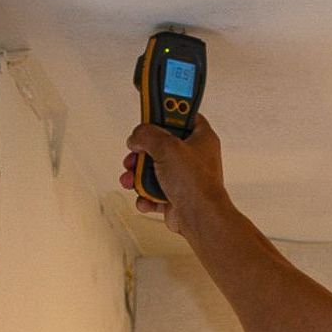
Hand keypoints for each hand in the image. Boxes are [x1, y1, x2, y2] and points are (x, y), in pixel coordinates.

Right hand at [118, 114, 227, 237]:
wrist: (200, 219)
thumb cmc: (195, 184)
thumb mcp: (167, 147)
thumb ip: (147, 135)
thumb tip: (137, 137)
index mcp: (201, 138)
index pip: (183, 116)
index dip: (166, 113)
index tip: (151, 112)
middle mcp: (194, 157)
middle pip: (161, 145)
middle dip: (142, 152)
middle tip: (134, 154)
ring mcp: (184, 178)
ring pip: (154, 170)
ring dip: (137, 176)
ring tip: (130, 179)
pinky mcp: (175, 197)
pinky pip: (154, 193)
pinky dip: (145, 196)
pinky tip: (144, 198)